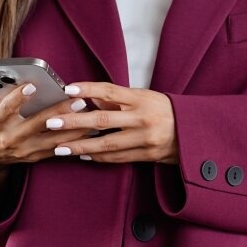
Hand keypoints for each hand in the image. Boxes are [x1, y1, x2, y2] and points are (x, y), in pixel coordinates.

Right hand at [0, 78, 100, 167]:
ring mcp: (23, 150)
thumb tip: (9, 72)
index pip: (6, 109)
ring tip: (88, 115)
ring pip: (51, 140)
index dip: (18, 97)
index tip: (33, 85)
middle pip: (36, 124)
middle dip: (58, 112)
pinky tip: (87, 132)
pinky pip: (56, 150)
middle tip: (77, 100)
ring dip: (72, 128)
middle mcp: (9, 138)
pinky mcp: (33, 157)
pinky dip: (72, 141)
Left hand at [39, 81, 178, 164]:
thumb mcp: (146, 98)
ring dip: (81, 146)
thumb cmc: (166, 111)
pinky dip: (98, 157)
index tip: (68, 89)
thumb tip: (91, 99)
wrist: (195, 132)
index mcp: (142, 99)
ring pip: (107, 144)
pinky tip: (82, 154)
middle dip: (74, 122)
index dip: (88, 89)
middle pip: (103, 120)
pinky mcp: (146, 155)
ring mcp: (145, 139)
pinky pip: (117, 157)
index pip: (111, 91)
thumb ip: (119, 100)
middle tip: (51, 123)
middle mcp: (143, 118)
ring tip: (59, 147)